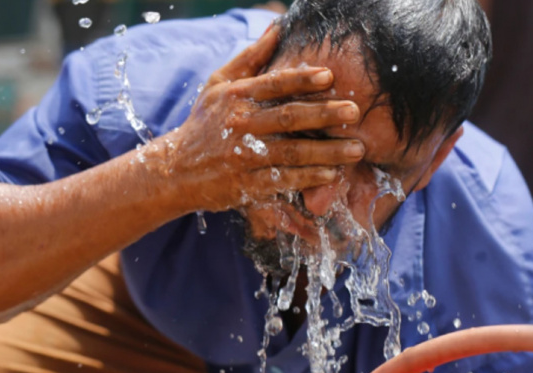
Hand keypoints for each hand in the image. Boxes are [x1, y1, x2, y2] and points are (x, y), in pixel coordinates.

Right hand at [154, 23, 365, 212]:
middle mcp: (240, 124)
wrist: (175, 170)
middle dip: (324, 114)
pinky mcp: (247, 184)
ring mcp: (244, 156)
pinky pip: (284, 179)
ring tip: (357, 149)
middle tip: (354, 112)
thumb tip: (278, 28)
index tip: (330, 77)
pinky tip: (333, 174)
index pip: (274, 84)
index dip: (302, 80)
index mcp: (235, 96)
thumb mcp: (218, 85)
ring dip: (327, 151)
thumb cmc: (204, 123)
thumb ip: (250, 58)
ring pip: (292, 151)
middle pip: (288, 117)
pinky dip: (309, 178)